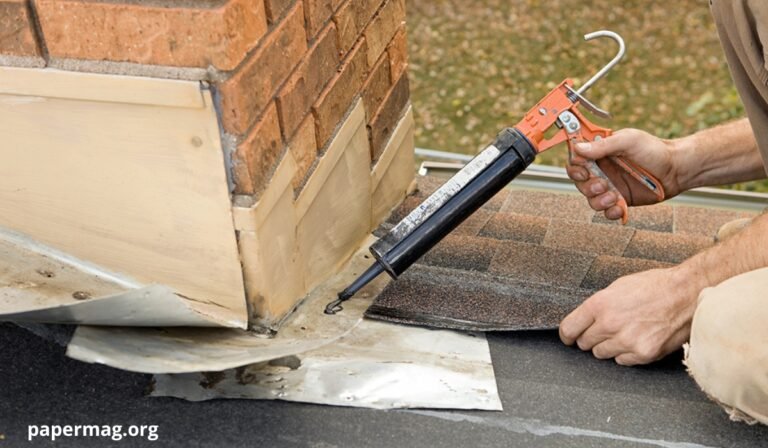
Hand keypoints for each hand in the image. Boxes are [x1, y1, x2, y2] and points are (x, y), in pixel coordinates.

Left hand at [559, 266, 698, 364]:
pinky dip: (626, 353)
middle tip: (603, 330)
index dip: (567, 334)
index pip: (569, 329)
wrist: (687, 294)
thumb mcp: (618, 287)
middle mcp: (610, 324)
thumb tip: (584, 319)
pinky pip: (622, 361)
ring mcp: (627, 341)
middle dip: (590, 337)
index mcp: (600, 304)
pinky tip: (637, 339)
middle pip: (584, 343)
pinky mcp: (644, 353)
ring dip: (608, 346)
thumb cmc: (655, 286)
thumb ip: (599, 305)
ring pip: (601, 354)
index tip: (569, 337)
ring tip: (624, 332)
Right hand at [566, 129, 682, 220]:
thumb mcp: (628, 141)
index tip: (585, 171)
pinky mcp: (620, 201)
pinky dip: (610, 212)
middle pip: (579, 183)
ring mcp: (610, 187)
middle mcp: (602, 170)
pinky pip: (606, 212)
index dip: (575, 168)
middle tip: (603, 185)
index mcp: (600, 153)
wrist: (676, 170)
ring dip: (599, 201)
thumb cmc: (654, 150)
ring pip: (590, 200)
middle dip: (588, 187)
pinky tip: (620, 207)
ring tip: (614, 196)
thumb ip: (602, 146)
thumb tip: (578, 148)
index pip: (576, 160)